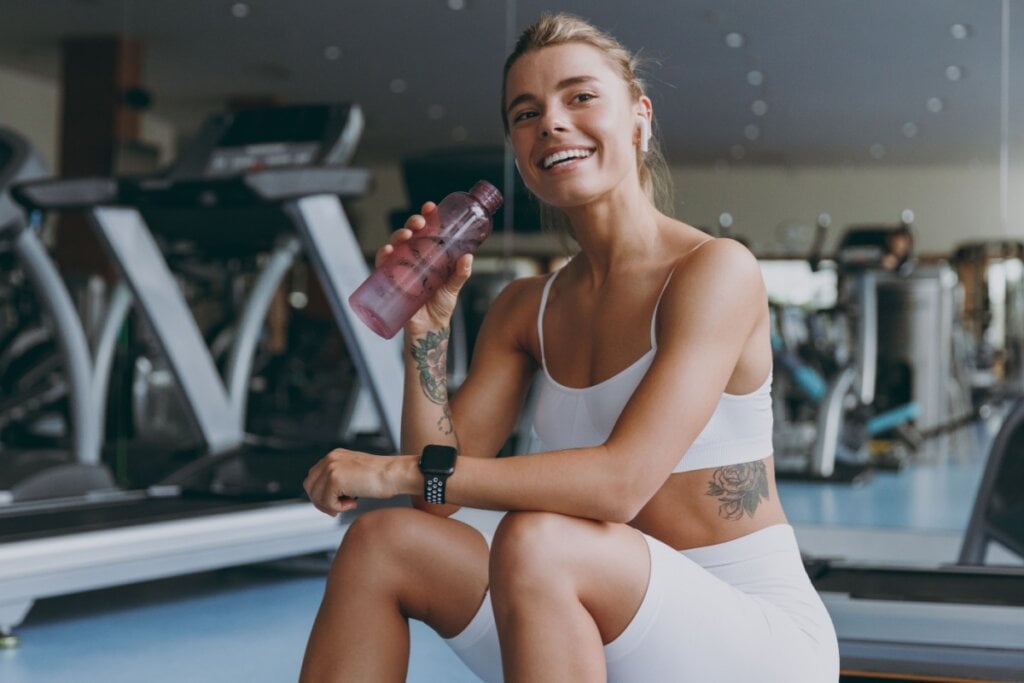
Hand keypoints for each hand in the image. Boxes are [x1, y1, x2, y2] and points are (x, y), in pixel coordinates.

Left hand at [303, 449, 405, 516]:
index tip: (334, 504)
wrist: (395, 474)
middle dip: (322, 502)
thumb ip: (339, 479)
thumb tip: (325, 498)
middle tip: (338, 509)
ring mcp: (331, 467)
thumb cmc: (383, 477)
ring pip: (316, 496)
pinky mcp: (335, 479)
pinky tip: (354, 502)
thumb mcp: (355, 473)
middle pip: (309, 487)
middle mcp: (330, 458)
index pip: (313, 478)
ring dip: (332, 506)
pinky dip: (339, 508)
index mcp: (334, 456)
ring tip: (350, 503)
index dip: (321, 495)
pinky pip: (327, 502)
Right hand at [377, 202, 473, 332]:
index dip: (427, 217)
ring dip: (398, 236)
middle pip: (410, 234)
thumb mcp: (453, 288)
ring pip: (396, 245)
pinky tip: (388, 251)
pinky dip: (383, 256)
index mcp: (430, 255)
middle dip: (412, 223)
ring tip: (407, 235)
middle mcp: (414, 258)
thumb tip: (467, 257)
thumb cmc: (441, 306)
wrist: (429, 329)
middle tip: (419, 223)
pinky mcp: (391, 281)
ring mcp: (401, 268)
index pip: (427, 230)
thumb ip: (460, 274)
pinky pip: (383, 265)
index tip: (430, 207)